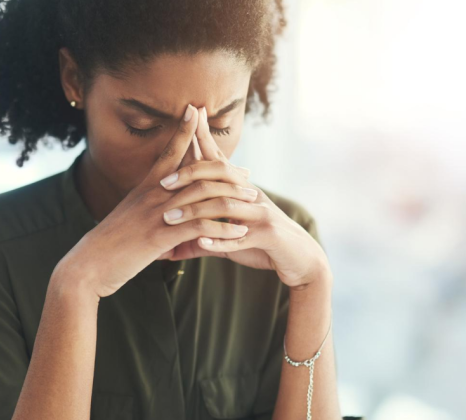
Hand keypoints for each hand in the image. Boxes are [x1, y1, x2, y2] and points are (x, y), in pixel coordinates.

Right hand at [53, 104, 255, 298]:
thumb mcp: (129, 214)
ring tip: (253, 200)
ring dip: (232, 198)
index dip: (182, 129)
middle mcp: (154, 194)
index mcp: (146, 187)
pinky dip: (224, 229)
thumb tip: (161, 199)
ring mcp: (158, 214)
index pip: (168, 151)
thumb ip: (147, 203)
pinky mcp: (161, 237)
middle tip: (247, 172)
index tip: (196, 110)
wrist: (88, 264)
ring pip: (204, 198)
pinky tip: (240, 232)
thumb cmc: (110, 241)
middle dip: (225, 169)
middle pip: (196, 172)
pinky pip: (201, 228)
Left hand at [158, 106, 331, 289]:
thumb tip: (172, 248)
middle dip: (190, 175)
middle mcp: (252, 196)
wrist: (301, 258)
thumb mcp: (231, 237)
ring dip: (196, 212)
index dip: (205, 138)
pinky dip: (220, 241)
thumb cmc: (263, 244)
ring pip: (225, 206)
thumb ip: (203, 238)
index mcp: (243, 190)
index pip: (219, 160)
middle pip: (221, 175)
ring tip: (171, 219)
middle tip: (164, 183)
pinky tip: (202, 242)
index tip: (190, 114)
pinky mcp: (268, 236)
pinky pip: (241, 238)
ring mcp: (261, 215)